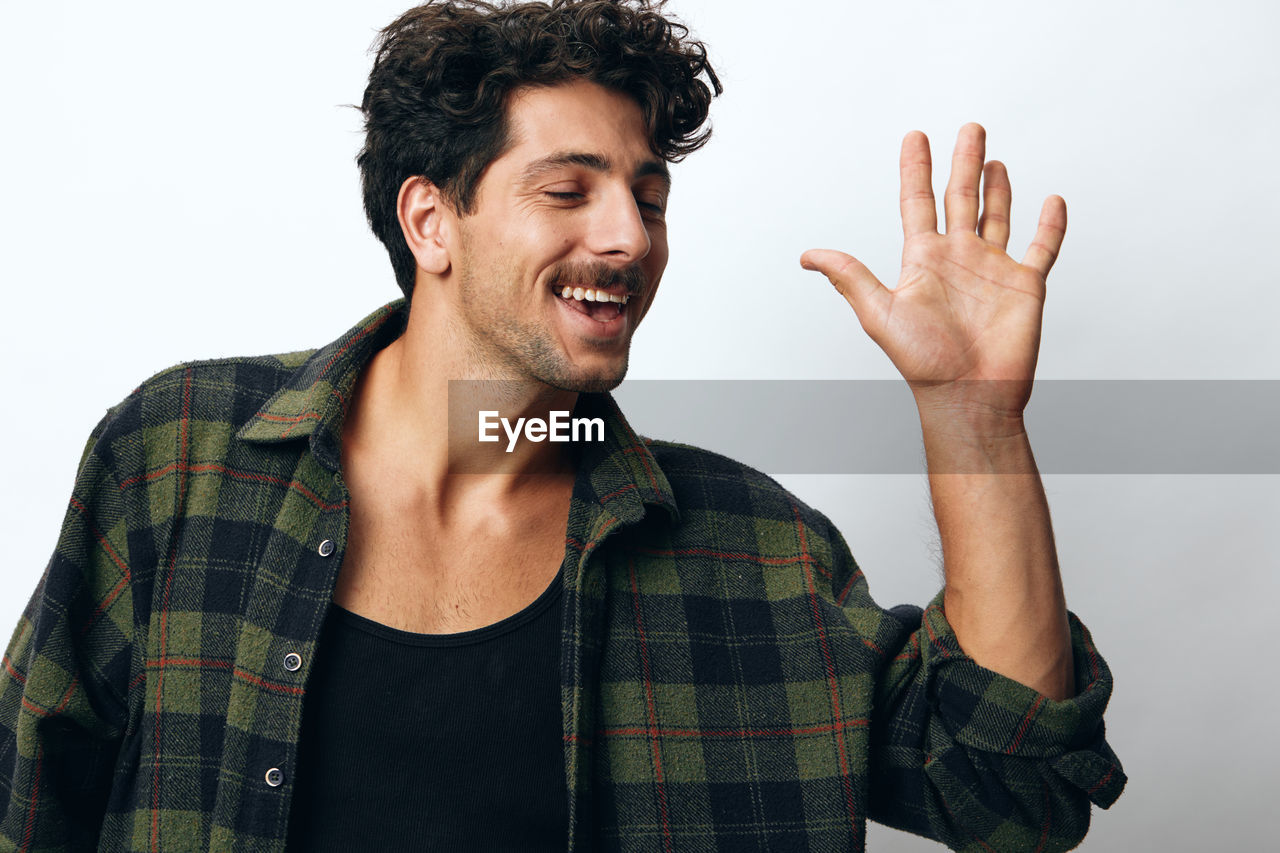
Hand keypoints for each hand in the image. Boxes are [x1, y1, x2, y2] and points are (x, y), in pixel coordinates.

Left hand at [801, 123, 1064, 424]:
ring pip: (997, 217)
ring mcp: (993, 270)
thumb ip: (850, 276)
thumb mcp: (879, 311)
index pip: (918, 203)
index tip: (915, 137)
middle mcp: (958, 259)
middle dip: (963, 162)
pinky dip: (1050, 226)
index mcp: (924, 260)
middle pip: (961, 198)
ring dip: (998, 188)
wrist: (968, 394)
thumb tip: (808, 256)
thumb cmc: (923, 361)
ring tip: (993, 159)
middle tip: (969, 129)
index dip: (915, 170)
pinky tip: (1052, 201)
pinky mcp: (1025, 286)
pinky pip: (1042, 248)